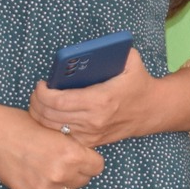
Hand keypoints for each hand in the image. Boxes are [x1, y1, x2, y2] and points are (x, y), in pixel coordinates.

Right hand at [0, 115, 105, 188]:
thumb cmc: (26, 127)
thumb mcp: (58, 131)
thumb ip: (75, 147)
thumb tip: (88, 157)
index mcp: (72, 154)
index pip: (98, 167)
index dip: (90, 160)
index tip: (82, 156)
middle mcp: (61, 174)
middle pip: (84, 180)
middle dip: (77, 171)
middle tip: (63, 160)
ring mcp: (45, 187)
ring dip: (62, 182)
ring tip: (47, 166)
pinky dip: (44, 187)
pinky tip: (33, 172)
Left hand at [27, 47, 156, 147]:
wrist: (152, 110)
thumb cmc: (138, 83)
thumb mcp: (131, 61)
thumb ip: (113, 49)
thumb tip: (91, 46)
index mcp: (100, 100)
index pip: (59, 101)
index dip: (43, 92)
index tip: (41, 83)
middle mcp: (93, 120)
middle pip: (50, 115)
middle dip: (36, 102)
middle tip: (37, 91)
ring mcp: (91, 134)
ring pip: (52, 128)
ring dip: (40, 114)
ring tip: (40, 102)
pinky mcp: (90, 142)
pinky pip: (61, 137)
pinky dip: (51, 126)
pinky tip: (50, 115)